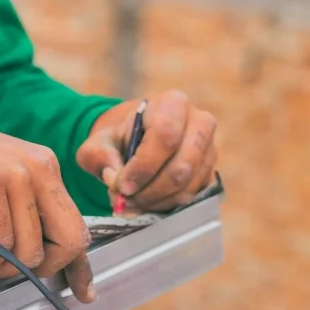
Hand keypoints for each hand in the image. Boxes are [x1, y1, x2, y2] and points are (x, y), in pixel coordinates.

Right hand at [0, 97, 95, 302]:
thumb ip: (16, 210)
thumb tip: (31, 261)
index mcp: (44, 166)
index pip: (76, 225)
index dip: (80, 266)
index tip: (83, 293)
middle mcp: (37, 168)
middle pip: (68, 241)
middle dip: (38, 271)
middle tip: (2, 275)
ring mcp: (13, 174)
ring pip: (29, 250)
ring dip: (0, 272)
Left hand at [76, 90, 217, 214]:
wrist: (140, 143)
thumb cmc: (121, 139)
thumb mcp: (100, 142)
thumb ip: (99, 155)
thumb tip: (113, 177)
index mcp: (172, 104)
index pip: (165, 135)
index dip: (144, 166)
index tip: (122, 186)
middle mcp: (200, 123)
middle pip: (182, 165)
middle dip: (150, 190)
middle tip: (126, 200)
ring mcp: (209, 149)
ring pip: (188, 185)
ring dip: (156, 201)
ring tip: (131, 203)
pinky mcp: (210, 173)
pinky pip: (192, 196)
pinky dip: (166, 205)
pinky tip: (146, 203)